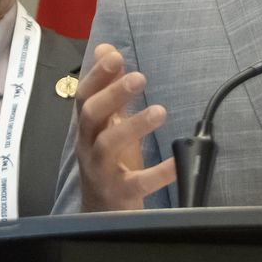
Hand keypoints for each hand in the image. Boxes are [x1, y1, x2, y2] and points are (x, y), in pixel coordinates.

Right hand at [74, 43, 175, 210]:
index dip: (97, 75)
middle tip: (140, 77)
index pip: (85, 95)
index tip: (115, 56)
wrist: (101, 213)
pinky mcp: (119, 195)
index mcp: (89, 126)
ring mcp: (101, 171)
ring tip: (159, 111)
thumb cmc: (108, 160)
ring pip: (108, 145)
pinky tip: (176, 163)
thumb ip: (109, 87)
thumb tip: (106, 48)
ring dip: (133, 126)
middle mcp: (89, 145)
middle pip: (91, 115)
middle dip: (113, 94)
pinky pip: (137, 183)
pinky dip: (158, 173)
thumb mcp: (108, 122)